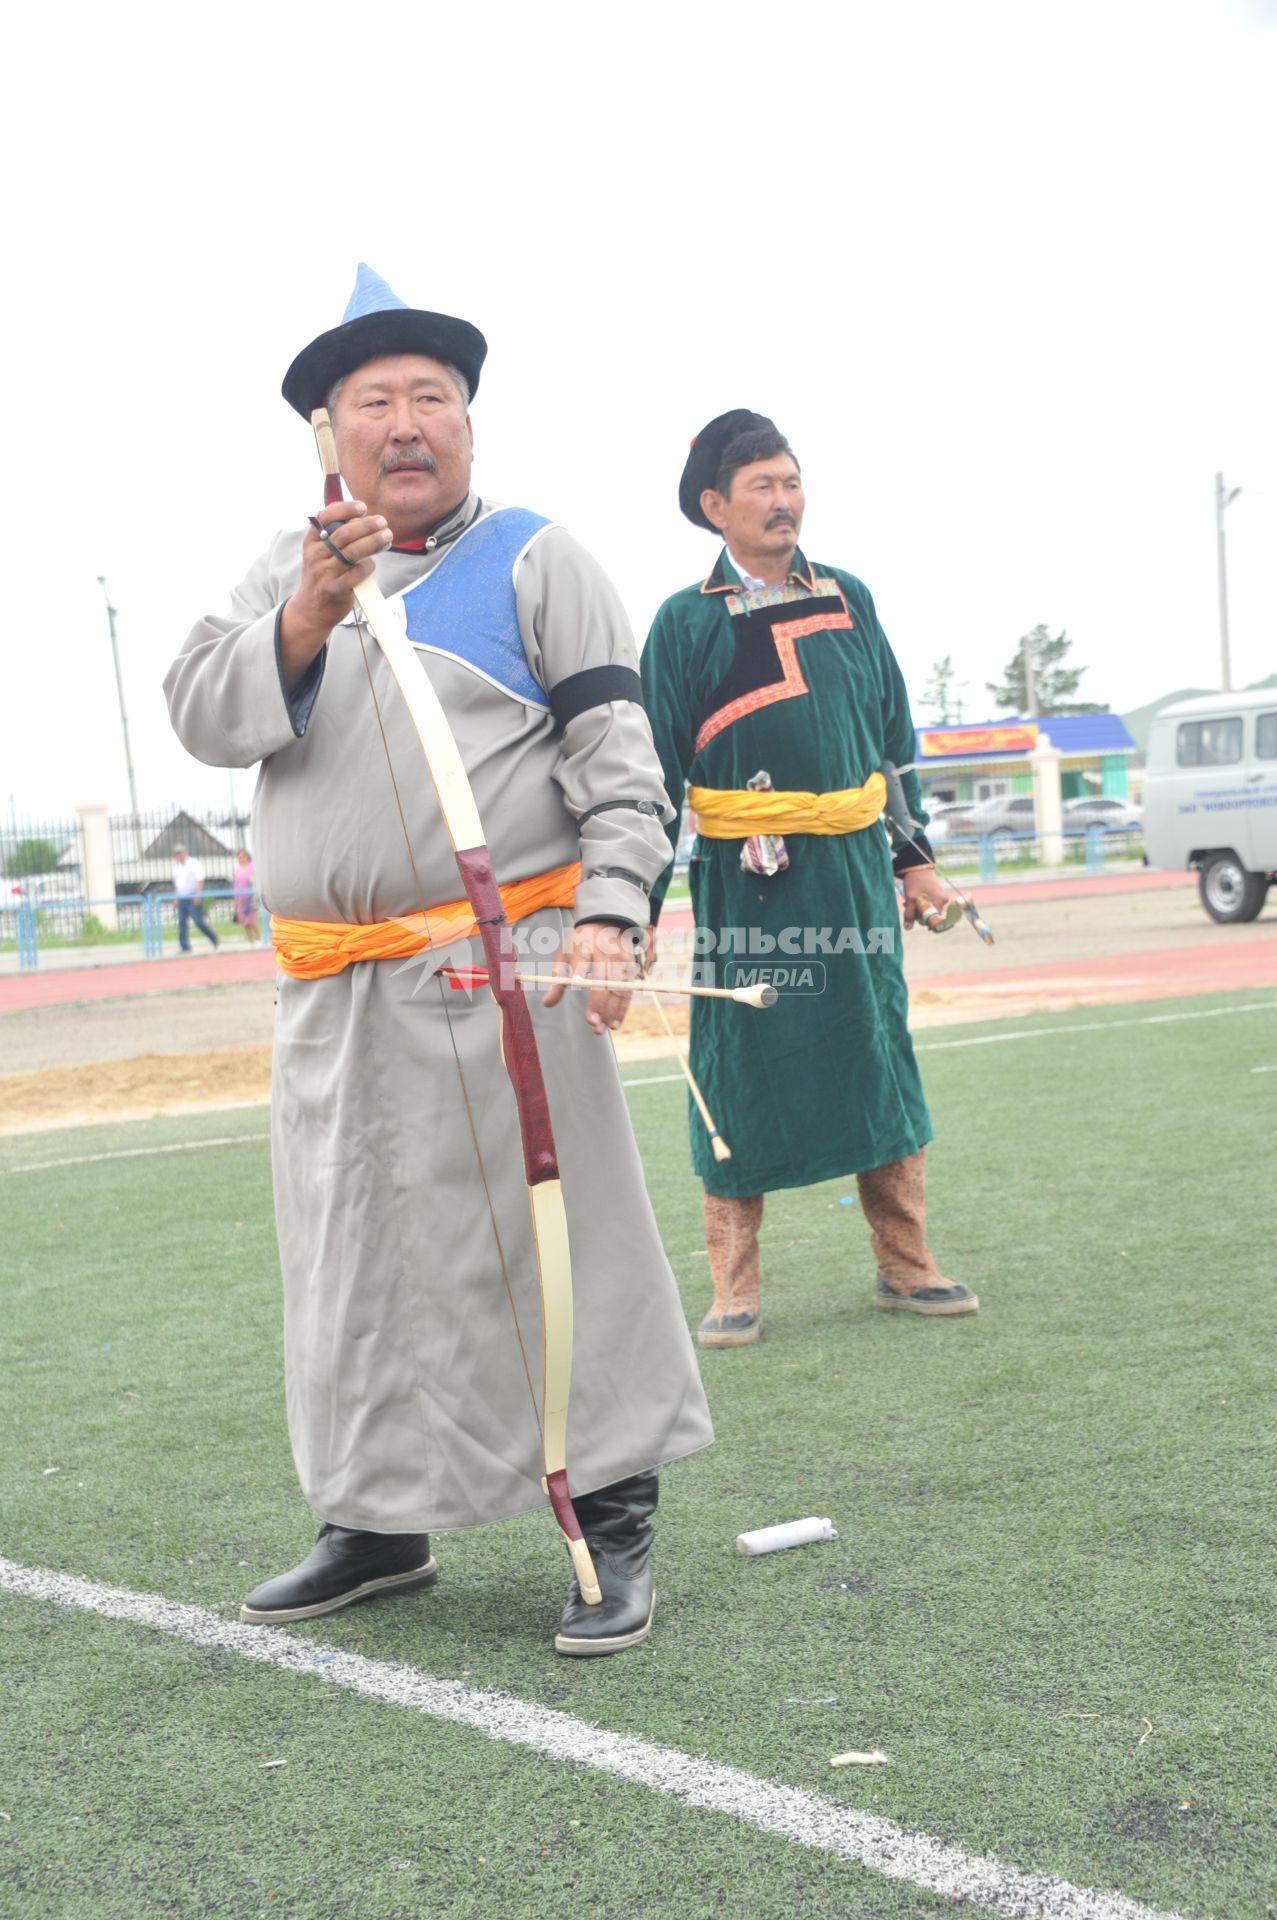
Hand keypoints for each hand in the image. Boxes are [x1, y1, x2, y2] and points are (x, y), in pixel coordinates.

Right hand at [279, 501, 394, 687]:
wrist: (311, 609)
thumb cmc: (322, 576)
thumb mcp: (319, 553)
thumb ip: (334, 536)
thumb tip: (362, 518)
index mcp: (311, 541)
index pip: (325, 517)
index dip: (345, 509)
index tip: (362, 507)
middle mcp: (316, 555)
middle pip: (344, 533)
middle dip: (366, 525)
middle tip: (382, 522)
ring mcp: (324, 572)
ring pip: (352, 551)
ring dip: (373, 541)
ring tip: (387, 535)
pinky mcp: (335, 588)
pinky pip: (356, 573)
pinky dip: (368, 566)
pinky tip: (372, 563)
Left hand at [542, 923, 640, 1032]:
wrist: (607, 925)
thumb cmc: (580, 945)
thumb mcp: (564, 955)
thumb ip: (557, 979)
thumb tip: (547, 1002)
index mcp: (583, 945)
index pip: (582, 959)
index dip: (580, 971)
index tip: (576, 984)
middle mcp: (604, 952)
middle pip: (603, 979)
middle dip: (599, 1003)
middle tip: (592, 1024)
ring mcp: (620, 959)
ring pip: (618, 988)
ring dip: (611, 1011)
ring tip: (601, 1029)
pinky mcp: (631, 967)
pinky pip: (628, 991)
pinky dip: (621, 1010)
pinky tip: (614, 1023)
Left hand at [900, 866, 953, 928]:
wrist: (917, 866)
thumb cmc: (915, 881)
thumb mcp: (910, 898)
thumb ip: (910, 914)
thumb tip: (908, 928)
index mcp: (940, 902)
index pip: (933, 920)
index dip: (922, 920)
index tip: (913, 916)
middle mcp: (943, 901)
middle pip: (930, 915)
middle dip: (918, 914)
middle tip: (908, 907)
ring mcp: (941, 897)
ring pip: (929, 909)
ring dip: (918, 908)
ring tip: (908, 902)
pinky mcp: (937, 894)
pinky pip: (929, 904)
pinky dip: (921, 904)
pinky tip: (913, 899)